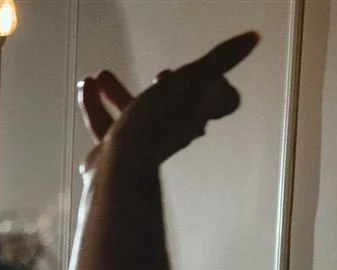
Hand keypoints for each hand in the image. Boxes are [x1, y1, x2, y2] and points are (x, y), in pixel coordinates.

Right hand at [79, 32, 257, 173]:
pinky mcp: (113, 154)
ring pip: (127, 115)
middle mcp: (168, 132)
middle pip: (164, 106)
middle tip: (141, 76)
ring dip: (113, 93)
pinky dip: (94, 107)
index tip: (177, 74)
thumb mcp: (194, 79)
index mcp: (192, 116)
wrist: (122, 163)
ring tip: (96, 77)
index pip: (209, 98)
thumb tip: (252, 38)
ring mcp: (139, 145)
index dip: (199, 82)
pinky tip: (85, 92)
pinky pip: (104, 126)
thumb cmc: (158, 124)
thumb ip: (220, 59)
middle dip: (152, 87)